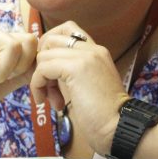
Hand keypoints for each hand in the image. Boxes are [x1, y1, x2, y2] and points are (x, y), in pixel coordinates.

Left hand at [31, 21, 128, 155]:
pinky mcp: (76, 68)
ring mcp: (85, 56)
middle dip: (42, 63)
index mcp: (97, 52)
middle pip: (51, 39)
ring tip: (51, 100)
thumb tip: (47, 71)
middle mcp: (92, 49)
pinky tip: (46, 101)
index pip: (67, 30)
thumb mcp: (88, 86)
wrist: (119, 128)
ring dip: (40, 79)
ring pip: (44, 55)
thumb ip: (72, 73)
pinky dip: (38, 85)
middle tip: (47, 88)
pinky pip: (43, 68)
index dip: (50, 48)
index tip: (49, 72)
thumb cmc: (104, 117)